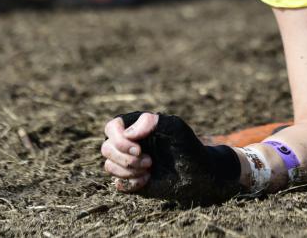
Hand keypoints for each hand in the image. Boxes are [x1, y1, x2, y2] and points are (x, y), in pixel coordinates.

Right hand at [102, 112, 240, 206]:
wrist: (199, 175)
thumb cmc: (188, 147)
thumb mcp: (177, 129)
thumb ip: (154, 122)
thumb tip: (129, 132)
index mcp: (136, 126)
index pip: (112, 127)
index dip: (119, 139)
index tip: (139, 148)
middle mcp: (128, 143)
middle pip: (107, 148)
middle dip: (125, 157)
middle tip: (149, 161)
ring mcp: (128, 162)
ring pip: (109, 166)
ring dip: (128, 170)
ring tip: (150, 169)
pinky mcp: (130, 180)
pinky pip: (117, 183)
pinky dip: (131, 183)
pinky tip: (147, 180)